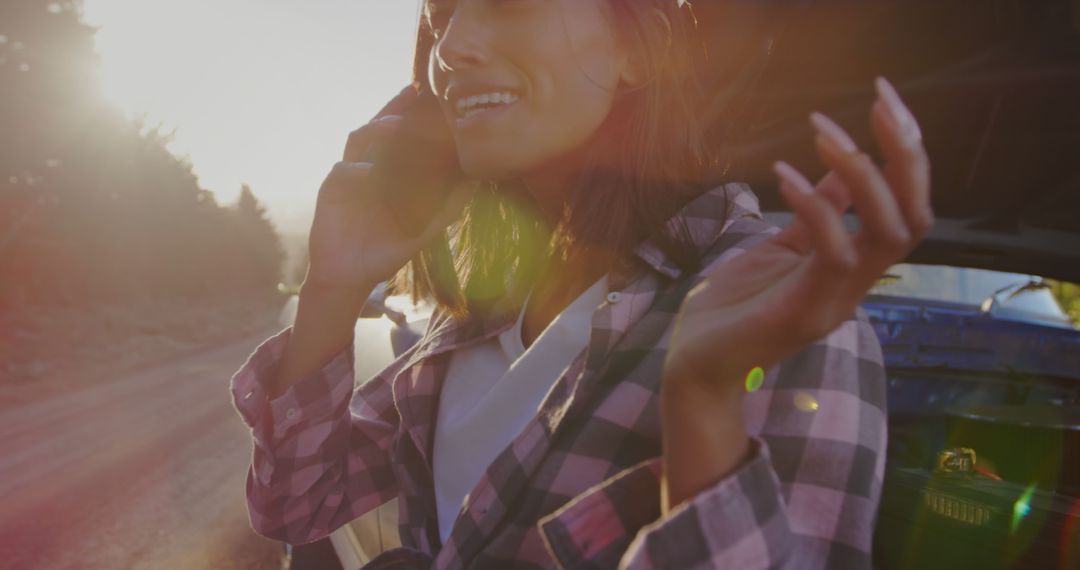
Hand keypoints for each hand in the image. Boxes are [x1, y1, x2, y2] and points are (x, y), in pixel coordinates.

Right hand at [305, 85, 472, 292]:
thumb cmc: (387, 249)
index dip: (412, 114)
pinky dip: (357, 170)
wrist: (352, 275)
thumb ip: (449, 204)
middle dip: (395, 107)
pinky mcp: (331, 190)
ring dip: (377, 130)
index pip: (400, 136)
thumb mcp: (424, 227)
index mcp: (388, 171)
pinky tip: (370, 173)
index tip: (433, 97)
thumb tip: (477, 181)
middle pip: (378, 126)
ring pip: (359, 139)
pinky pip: (344, 170)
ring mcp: (348, 175)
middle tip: (414, 91)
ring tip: (395, 128)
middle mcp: (367, 166)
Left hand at [663, 77, 932, 398]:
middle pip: (915, 216)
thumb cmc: (734, 307)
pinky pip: (831, 253)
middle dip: (905, 155)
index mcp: (852, 267)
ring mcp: (834, 300)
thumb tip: (840, 170)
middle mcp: (855, 283)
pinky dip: (814, 206)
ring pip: (886, 233)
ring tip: (825, 133)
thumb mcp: (781, 248)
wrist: (697, 366)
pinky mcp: (805, 312)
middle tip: (882, 102)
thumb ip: (817, 214)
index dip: (906, 155)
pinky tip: (782, 172)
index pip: (907, 207)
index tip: (887, 102)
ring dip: (862, 174)